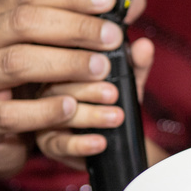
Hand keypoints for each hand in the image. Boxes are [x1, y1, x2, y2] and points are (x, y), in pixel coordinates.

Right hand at [0, 0, 142, 183]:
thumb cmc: (24, 83)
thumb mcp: (55, 50)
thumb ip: (94, 26)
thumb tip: (136, 2)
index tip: (109, 1)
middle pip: (24, 22)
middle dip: (74, 27)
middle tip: (113, 38)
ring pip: (15, 63)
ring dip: (65, 64)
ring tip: (102, 70)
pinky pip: (9, 114)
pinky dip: (45, 111)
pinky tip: (72, 107)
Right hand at [35, 34, 154, 169]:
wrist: (118, 137)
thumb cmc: (116, 101)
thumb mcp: (129, 80)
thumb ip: (136, 64)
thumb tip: (144, 46)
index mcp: (63, 69)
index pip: (65, 59)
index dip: (85, 61)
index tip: (107, 65)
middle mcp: (48, 89)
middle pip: (59, 87)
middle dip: (89, 90)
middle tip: (113, 94)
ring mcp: (46, 115)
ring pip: (60, 115)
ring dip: (90, 116)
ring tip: (116, 117)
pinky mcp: (47, 142)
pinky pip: (58, 144)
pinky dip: (80, 143)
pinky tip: (100, 142)